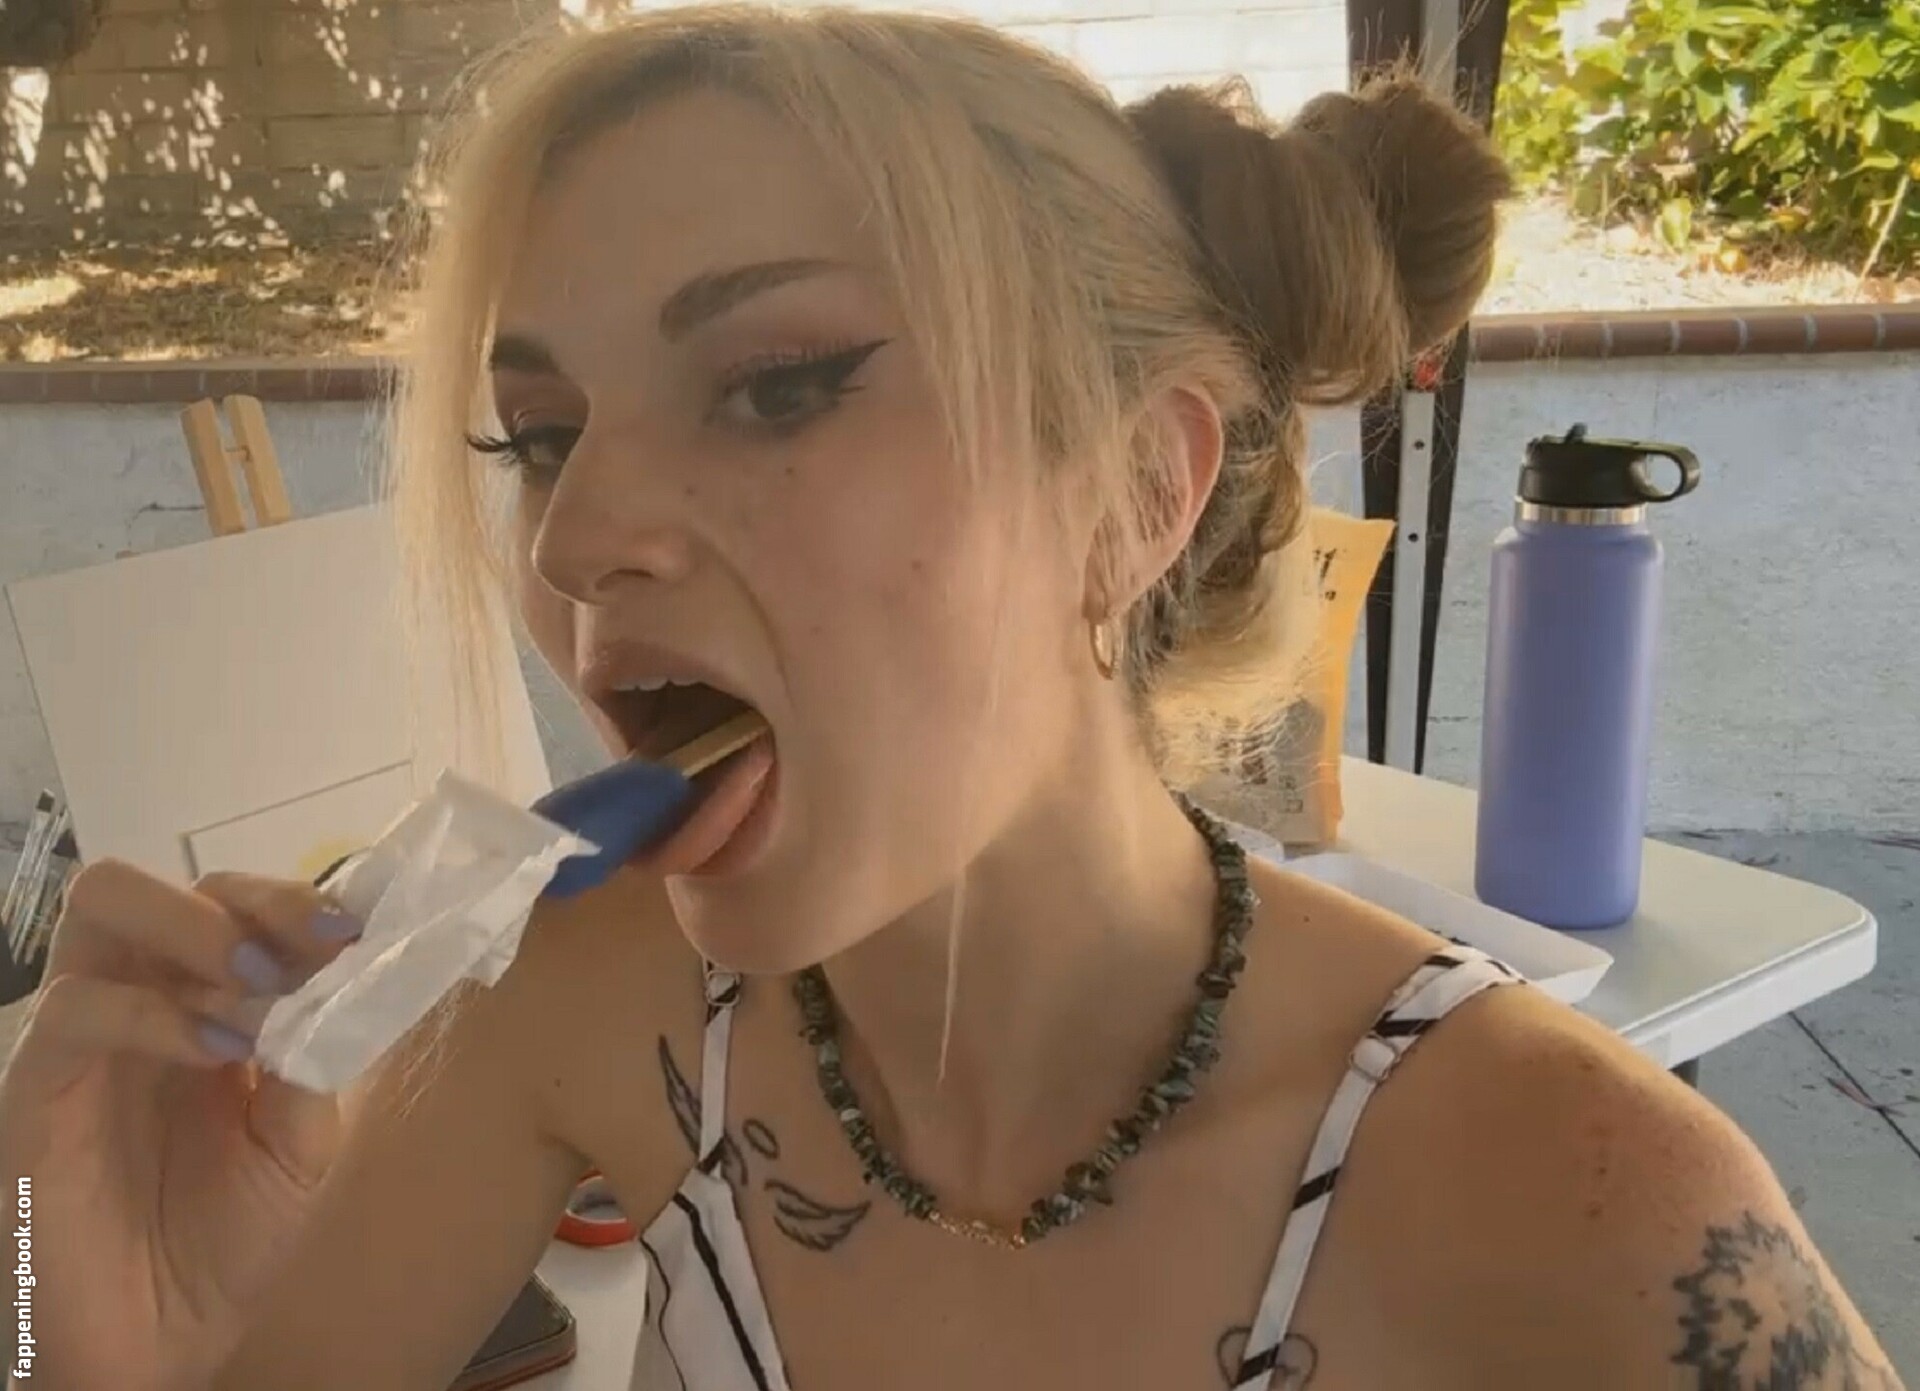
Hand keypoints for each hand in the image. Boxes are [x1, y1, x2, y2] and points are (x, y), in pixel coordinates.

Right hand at [0, 861, 362, 1390]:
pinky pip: (78, 1008)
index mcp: (205, 1004)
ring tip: (262, 986)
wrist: (160, 1342)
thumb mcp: (304, 1141)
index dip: (297, 900)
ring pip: (102, 906)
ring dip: (198, 928)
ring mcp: (85, 1033)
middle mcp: (139, 999)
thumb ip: (319, 1053)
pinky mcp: (36, 1083)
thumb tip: (343, 974)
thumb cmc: (228, 1239)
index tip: (359, 928)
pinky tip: (222, 1052)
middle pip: (163, 881)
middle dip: (247, 895)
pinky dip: (160, 1014)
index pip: (235, 904)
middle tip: (313, 943)